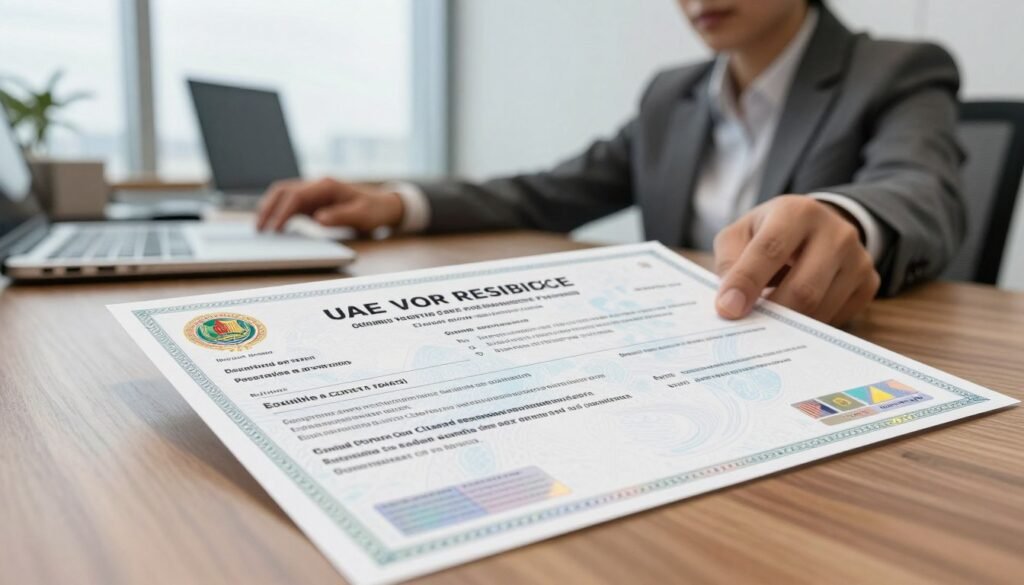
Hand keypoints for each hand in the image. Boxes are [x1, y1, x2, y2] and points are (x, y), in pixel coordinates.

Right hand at [255, 177, 404, 234]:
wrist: (382, 205)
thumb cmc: (373, 210)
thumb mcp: (361, 215)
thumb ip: (340, 216)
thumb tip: (318, 219)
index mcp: (326, 186)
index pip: (296, 196)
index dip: (282, 212)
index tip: (274, 229)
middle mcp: (316, 186)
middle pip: (283, 191)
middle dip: (268, 208)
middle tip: (259, 228)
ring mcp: (313, 193)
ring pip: (283, 195)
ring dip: (269, 209)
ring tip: (260, 228)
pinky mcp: (312, 202)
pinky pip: (289, 204)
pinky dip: (278, 213)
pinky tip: (272, 227)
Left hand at [713, 195, 880, 325]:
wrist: (817, 228)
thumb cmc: (769, 233)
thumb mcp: (741, 234)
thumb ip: (729, 262)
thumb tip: (731, 302)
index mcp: (797, 212)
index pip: (770, 249)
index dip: (747, 282)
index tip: (728, 309)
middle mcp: (836, 232)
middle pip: (803, 289)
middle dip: (772, 314)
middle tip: (749, 327)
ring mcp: (858, 258)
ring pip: (820, 310)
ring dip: (789, 323)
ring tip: (770, 315)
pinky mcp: (869, 283)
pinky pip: (836, 318)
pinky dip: (809, 324)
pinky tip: (796, 311)